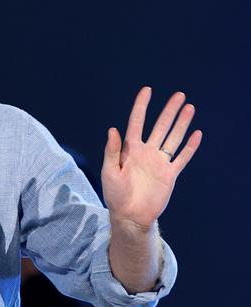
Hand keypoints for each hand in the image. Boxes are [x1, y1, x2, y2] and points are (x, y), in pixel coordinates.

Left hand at [101, 87, 201, 229]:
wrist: (130, 216)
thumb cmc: (115, 194)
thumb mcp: (109, 172)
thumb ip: (112, 151)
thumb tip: (113, 129)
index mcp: (130, 149)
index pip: (137, 122)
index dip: (141, 106)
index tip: (147, 91)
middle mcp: (146, 152)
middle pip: (160, 126)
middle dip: (169, 111)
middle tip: (179, 95)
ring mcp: (159, 162)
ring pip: (173, 138)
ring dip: (181, 123)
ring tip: (189, 108)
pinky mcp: (169, 174)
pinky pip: (181, 158)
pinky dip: (190, 147)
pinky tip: (197, 134)